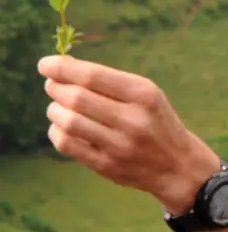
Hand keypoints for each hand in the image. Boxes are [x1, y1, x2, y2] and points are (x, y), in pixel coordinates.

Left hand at [38, 55, 219, 212]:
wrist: (178, 165)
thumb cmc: (155, 120)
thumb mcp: (146, 94)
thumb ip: (109, 82)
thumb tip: (61, 68)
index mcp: (143, 95)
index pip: (93, 76)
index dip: (63, 68)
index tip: (44, 64)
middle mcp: (133, 120)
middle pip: (76, 98)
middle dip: (56, 88)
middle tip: (52, 86)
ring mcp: (119, 146)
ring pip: (68, 122)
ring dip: (54, 110)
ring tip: (57, 106)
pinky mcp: (107, 166)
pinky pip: (67, 145)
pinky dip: (57, 131)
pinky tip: (61, 126)